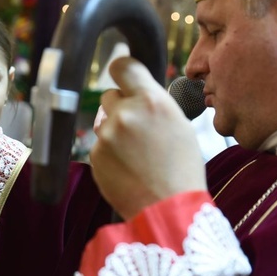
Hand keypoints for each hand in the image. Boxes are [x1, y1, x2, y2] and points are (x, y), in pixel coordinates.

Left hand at [91, 57, 206, 219]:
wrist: (167, 209)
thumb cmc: (181, 170)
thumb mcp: (179, 125)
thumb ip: (154, 103)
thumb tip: (137, 92)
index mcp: (151, 101)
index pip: (123, 66)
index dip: (122, 70)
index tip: (123, 76)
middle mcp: (125, 113)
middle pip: (109, 95)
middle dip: (121, 108)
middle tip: (139, 130)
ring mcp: (106, 136)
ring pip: (103, 122)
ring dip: (115, 132)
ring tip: (137, 155)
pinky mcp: (95, 156)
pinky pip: (99, 146)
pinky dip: (109, 154)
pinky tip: (128, 168)